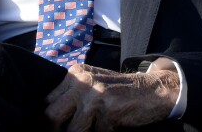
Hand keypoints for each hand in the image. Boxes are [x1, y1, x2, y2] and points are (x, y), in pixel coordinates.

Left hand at [44, 59, 179, 131]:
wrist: (153, 91)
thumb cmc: (121, 92)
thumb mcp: (93, 85)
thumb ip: (73, 95)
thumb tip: (50, 118)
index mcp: (76, 74)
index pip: (48, 102)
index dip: (50, 121)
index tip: (57, 128)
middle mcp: (83, 82)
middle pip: (52, 116)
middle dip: (59, 130)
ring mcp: (95, 96)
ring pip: (73, 131)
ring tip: (96, 128)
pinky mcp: (109, 112)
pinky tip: (111, 129)